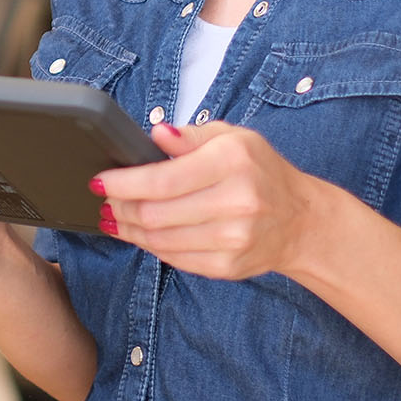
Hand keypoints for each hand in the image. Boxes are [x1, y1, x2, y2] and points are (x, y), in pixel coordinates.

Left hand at [93, 122, 324, 280]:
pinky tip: (141, 234)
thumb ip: (190, 136)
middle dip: (120, 207)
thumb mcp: (233, 137)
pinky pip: (174, 258)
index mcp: (231, 162)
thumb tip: (156, 134)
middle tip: (106, 200)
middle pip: (154, 213)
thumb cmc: (260, 171)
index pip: (161, 180)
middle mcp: (235, 202)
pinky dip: (151, 246)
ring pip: (159, 240)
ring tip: (115, 217)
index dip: (122, 183)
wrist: (300, 220)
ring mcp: (232, 239)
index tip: (100, 180)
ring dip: (129, 229)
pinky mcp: (228, 266)